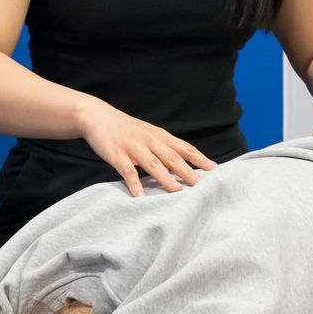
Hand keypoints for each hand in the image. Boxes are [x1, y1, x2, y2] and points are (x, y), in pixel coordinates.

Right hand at [72, 99, 215, 196]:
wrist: (97, 116)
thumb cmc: (126, 129)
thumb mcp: (148, 134)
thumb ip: (164, 148)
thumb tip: (183, 166)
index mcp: (160, 136)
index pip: (184, 148)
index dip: (200, 158)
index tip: (215, 169)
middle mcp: (150, 141)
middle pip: (172, 157)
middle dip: (188, 171)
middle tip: (201, 184)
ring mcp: (133, 148)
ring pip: (153, 164)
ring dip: (166, 178)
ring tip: (177, 191)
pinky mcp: (118, 155)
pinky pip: (128, 172)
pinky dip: (135, 185)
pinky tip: (140, 197)